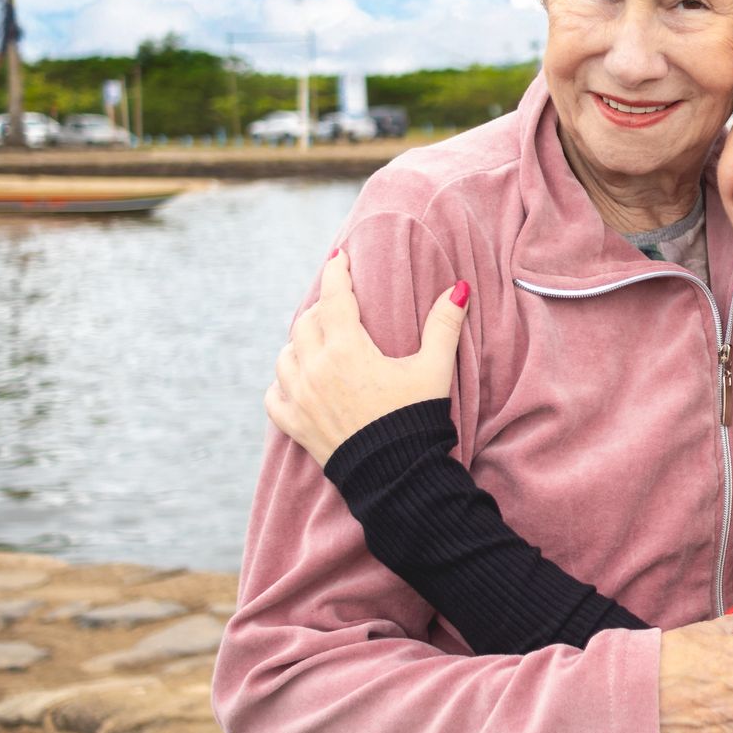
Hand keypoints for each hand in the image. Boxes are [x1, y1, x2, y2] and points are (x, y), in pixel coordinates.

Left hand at [265, 249, 469, 466]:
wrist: (396, 474)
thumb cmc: (416, 418)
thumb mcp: (435, 369)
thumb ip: (444, 325)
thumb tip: (458, 287)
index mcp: (348, 350)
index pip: (335, 297)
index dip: (337, 272)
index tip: (340, 257)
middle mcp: (316, 369)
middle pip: (306, 322)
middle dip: (322, 309)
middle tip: (340, 307)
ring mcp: (300, 398)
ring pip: (285, 355)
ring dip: (300, 343)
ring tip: (319, 342)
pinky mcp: (294, 424)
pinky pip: (274, 394)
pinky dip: (283, 382)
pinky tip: (298, 380)